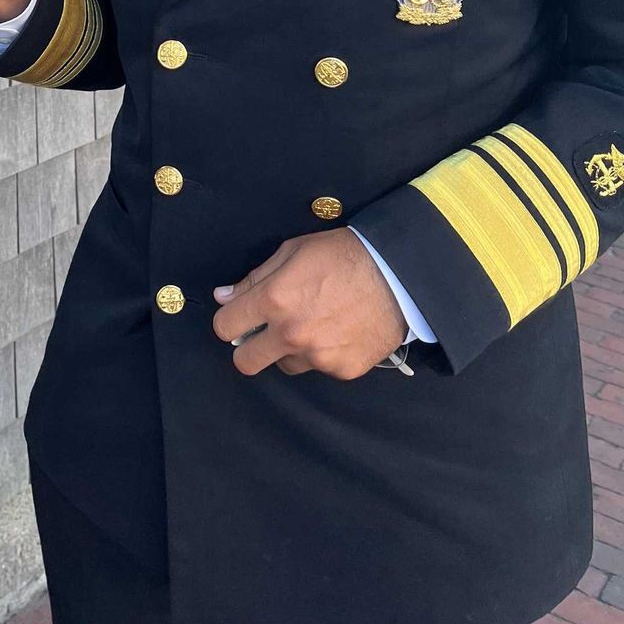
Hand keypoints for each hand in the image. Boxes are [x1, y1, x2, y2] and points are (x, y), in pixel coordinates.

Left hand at [211, 230, 408, 379]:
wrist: (398, 275)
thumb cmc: (342, 255)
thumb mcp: (292, 252)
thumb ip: (254, 278)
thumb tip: (224, 297)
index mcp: (274, 300)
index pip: (225, 327)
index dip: (229, 319)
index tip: (239, 316)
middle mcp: (292, 334)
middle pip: (245, 362)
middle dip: (247, 348)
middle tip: (262, 333)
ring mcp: (318, 357)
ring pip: (283, 365)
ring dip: (287, 350)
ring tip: (310, 324)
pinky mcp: (342, 370)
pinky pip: (318, 368)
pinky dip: (320, 354)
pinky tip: (336, 331)